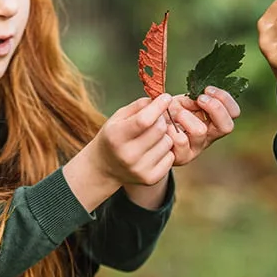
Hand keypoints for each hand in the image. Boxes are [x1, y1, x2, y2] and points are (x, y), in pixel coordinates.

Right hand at [63, 95, 174, 212]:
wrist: (105, 166)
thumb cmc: (114, 136)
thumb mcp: (119, 117)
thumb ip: (139, 106)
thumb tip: (161, 99)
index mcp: (116, 136)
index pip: (144, 120)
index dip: (158, 107)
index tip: (166, 98)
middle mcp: (127, 155)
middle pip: (159, 129)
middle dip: (161, 120)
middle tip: (156, 119)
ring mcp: (139, 169)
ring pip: (167, 142)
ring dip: (164, 136)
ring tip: (152, 138)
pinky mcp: (150, 179)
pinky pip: (171, 157)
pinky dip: (166, 151)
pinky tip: (154, 151)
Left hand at [167, 87, 239, 164]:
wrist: (151, 132)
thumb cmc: (168, 115)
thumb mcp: (182, 102)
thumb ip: (192, 99)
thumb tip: (199, 97)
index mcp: (213, 121)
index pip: (233, 112)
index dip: (224, 99)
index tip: (207, 89)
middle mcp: (209, 136)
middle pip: (227, 126)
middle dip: (215, 108)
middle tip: (200, 99)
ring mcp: (198, 148)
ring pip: (200, 131)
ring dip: (186, 117)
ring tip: (175, 114)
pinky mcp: (183, 157)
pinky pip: (180, 141)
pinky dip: (171, 129)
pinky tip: (164, 126)